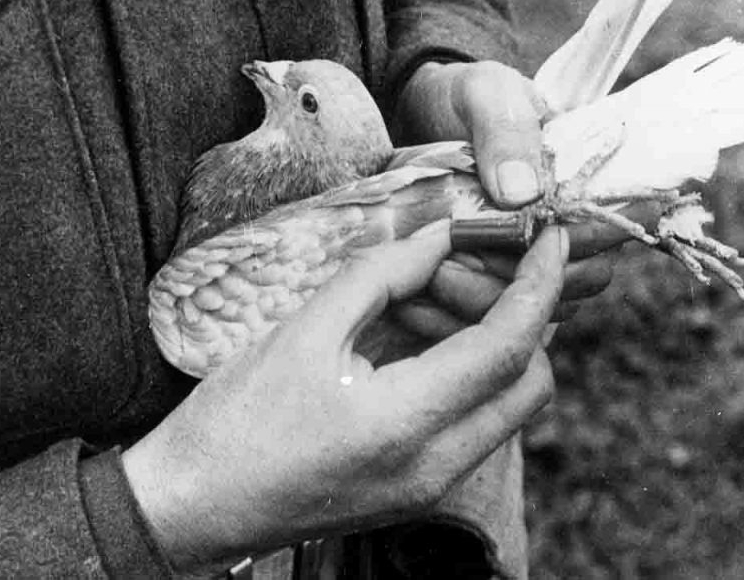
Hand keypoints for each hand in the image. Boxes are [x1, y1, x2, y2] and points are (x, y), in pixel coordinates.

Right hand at [122, 221, 567, 570]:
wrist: (193, 506)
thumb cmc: (234, 420)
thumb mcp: (304, 330)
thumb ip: (382, 275)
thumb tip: (440, 237)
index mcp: (405, 425)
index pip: (508, 347)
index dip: (539, 284)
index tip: (550, 238)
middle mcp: (435, 468)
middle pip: (529, 382)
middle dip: (516, 314)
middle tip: (460, 269)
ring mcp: (430, 487)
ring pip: (506, 404)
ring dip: (485, 341)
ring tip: (420, 298)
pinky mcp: (418, 489)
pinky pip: (473, 423)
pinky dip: (463, 371)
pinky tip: (413, 335)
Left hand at [394, 61, 649, 334]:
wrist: (417, 111)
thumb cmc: (463, 97)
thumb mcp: (486, 94)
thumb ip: (504, 132)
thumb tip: (522, 193)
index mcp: (580, 186)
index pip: (605, 237)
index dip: (570, 252)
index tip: (508, 246)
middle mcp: (564, 232)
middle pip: (570, 287)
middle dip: (513, 286)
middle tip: (448, 268)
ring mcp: (529, 263)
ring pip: (530, 315)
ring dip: (479, 308)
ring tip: (425, 284)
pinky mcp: (490, 284)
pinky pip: (489, 323)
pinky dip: (455, 320)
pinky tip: (415, 307)